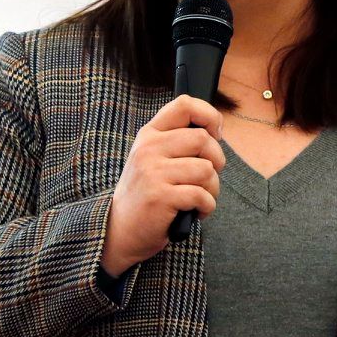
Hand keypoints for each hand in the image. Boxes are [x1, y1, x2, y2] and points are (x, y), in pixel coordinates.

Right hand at [101, 95, 224, 276]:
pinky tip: (195, 212)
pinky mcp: (160, 196)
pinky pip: (202, 195)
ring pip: (206, 169)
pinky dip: (207, 206)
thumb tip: (215, 130)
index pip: (184, 105)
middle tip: (207, 178)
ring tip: (199, 198)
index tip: (216, 134)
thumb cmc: (147, 194)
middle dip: (217, 160)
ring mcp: (152, 172)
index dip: (209, 115)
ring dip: (212, 188)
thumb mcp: (153, 159)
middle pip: (203, 139)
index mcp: (150, 135)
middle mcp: (148, 149)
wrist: (119, 232)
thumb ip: (177, 141)